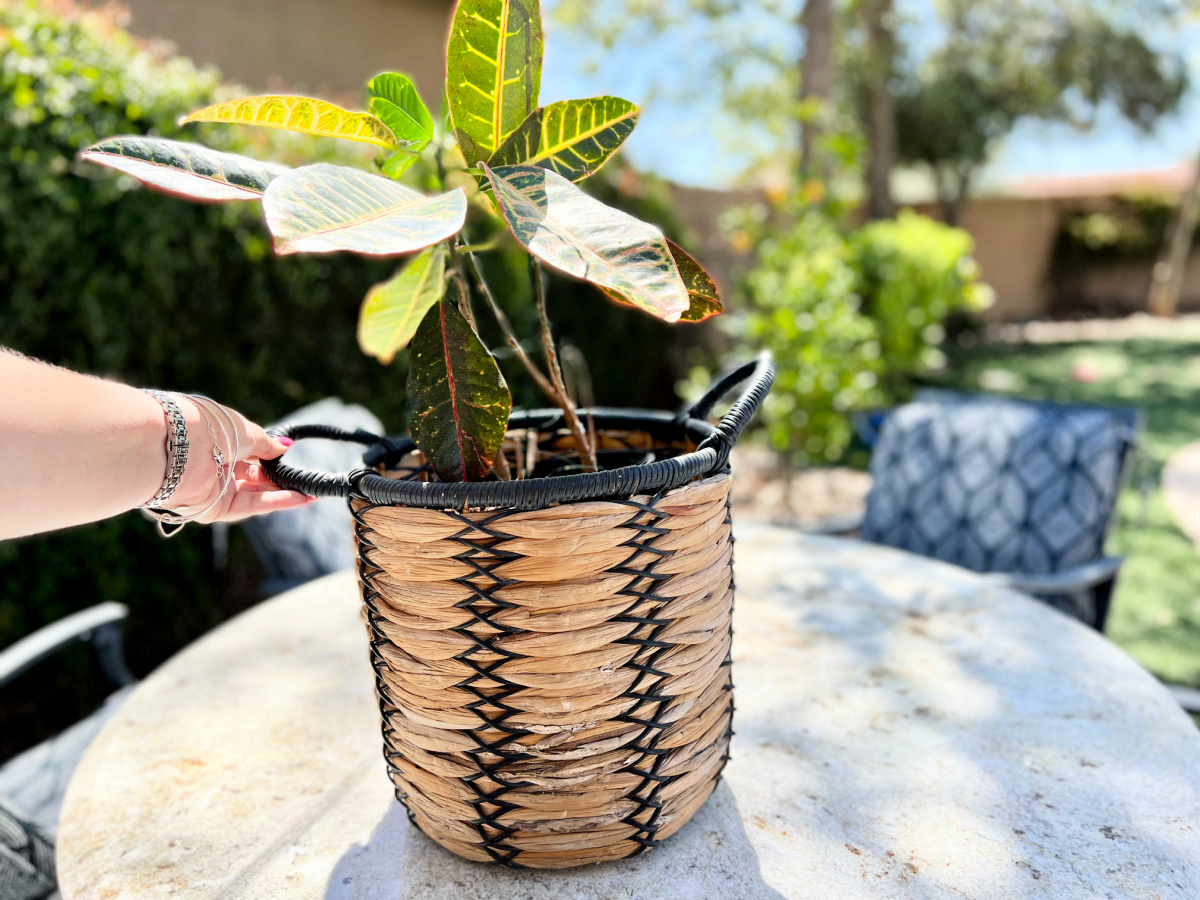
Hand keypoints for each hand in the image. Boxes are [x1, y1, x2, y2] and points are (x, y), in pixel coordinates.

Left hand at [171, 397, 313, 523]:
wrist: (177, 446)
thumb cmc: (210, 429)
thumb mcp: (247, 432)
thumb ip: (268, 445)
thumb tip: (286, 447)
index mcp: (220, 443)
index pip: (251, 454)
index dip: (273, 458)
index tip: (293, 460)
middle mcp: (216, 466)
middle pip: (255, 477)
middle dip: (282, 479)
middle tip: (308, 481)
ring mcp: (215, 489)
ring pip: (256, 493)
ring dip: (283, 493)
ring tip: (312, 492)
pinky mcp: (214, 509)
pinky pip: (250, 505)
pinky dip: (275, 502)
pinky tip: (299, 498)